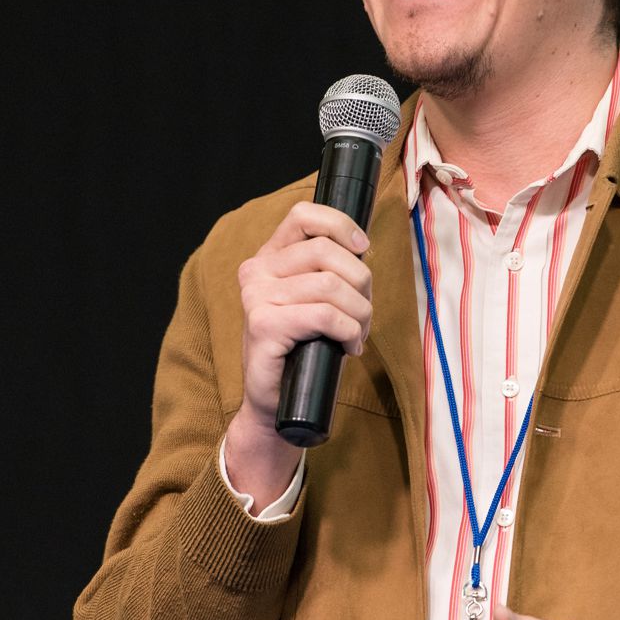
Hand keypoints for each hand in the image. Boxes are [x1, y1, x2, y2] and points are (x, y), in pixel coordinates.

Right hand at [224, 201, 372, 501]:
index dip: (340, 225)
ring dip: (359, 312)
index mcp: (269, 258)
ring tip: (358, 332)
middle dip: (360, 281)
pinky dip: (348, 330)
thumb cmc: (305, 349)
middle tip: (364, 311)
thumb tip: (362, 245)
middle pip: (325, 251)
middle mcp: (256, 272)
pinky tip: (349, 346)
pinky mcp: (263, 326)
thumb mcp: (318, 299)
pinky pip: (323, 315)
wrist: (278, 404)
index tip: (362, 248)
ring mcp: (256, 298)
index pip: (303, 215)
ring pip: (329, 285)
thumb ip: (329, 269)